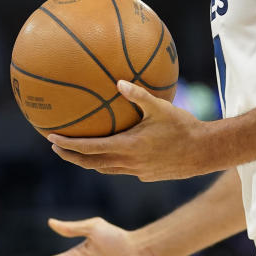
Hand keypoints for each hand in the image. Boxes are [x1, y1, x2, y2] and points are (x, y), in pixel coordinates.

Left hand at [48, 80, 217, 180]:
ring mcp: (136, 172)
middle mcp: (127, 163)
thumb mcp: (162, 107)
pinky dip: (107, 164)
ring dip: (87, 162)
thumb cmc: (183, 126)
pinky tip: (111, 154)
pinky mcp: (145, 175)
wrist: (203, 152)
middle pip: (90, 163)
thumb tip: (118, 81)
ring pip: (104, 169)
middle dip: (70, 156)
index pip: (89, 148)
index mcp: (127, 147)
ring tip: (76, 153)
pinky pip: (120, 170)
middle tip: (55, 147)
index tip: (51, 138)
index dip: (68, 144)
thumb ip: (138, 95)